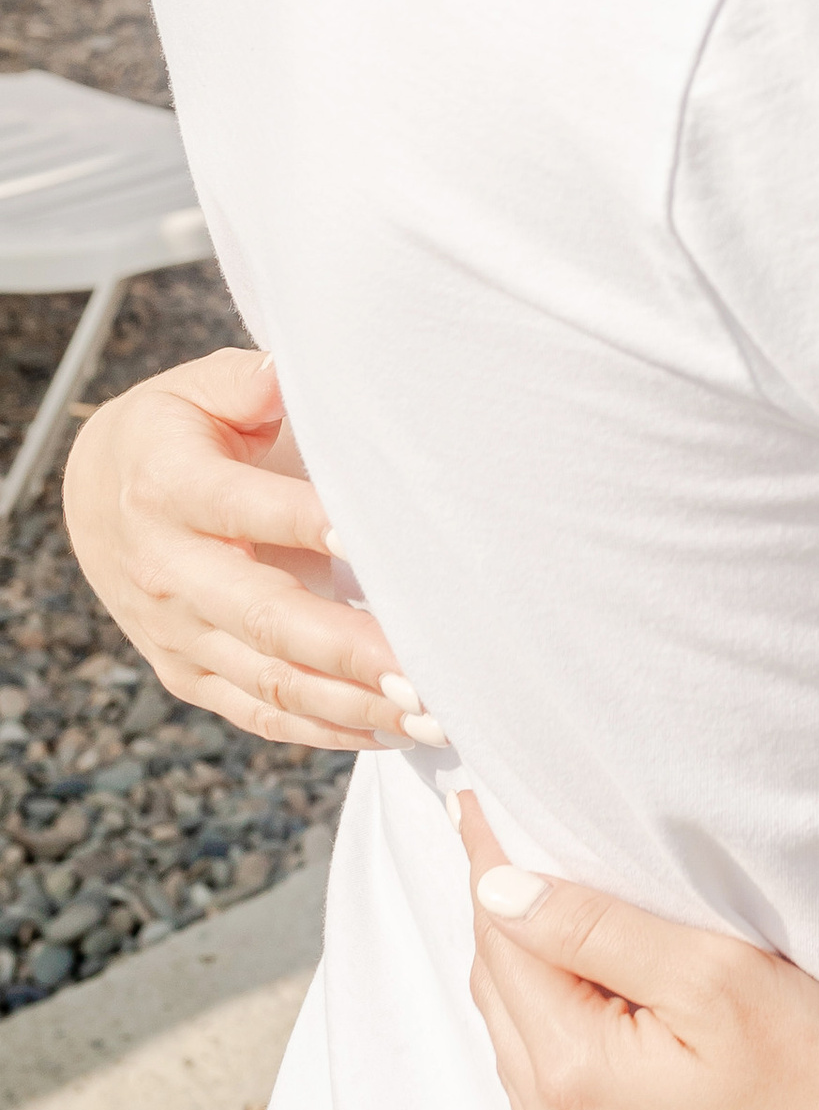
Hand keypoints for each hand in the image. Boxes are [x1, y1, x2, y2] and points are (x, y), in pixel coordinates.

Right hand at [58, 349, 411, 749]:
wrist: (95, 493)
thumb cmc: (175, 430)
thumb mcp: (198, 387)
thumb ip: (247, 382)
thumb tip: (290, 376)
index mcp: (170, 487)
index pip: (243, 508)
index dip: (303, 522)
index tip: (370, 538)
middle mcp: (169, 570)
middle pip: (264, 617)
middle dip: (349, 649)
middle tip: (426, 672)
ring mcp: (177, 631)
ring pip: (269, 679)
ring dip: (353, 703)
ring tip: (432, 715)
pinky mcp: (189, 673)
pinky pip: (259, 712)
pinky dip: (325, 729)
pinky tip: (390, 732)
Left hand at [460, 798, 818, 1109]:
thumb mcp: (718, 979)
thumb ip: (599, 931)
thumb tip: (498, 890)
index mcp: (573, 1075)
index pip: (502, 945)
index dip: (487, 868)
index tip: (475, 804)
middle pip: (501, 1006)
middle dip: (499, 927)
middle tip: (503, 855)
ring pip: (524, 1070)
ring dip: (526, 997)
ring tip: (543, 932)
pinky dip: (554, 1068)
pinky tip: (589, 1039)